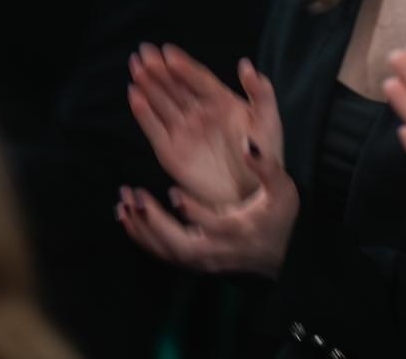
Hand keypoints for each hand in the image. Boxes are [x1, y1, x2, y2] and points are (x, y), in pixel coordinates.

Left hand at [116, 136, 298, 277]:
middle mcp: (217, 250)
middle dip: (155, 222)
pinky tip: (126, 217)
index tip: (173, 191)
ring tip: (123, 204)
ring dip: (142, 229)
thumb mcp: (282, 189)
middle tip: (135, 196)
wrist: (277, 257)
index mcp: (239, 230)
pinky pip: (162, 254)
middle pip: (181, 245)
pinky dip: (141, 237)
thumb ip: (266, 166)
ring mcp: (202, 260)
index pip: (214, 226)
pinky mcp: (191, 262)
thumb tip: (248, 144)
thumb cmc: (277, 217)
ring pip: (167, 252)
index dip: (192, 211)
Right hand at [128, 45, 282, 205]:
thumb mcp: (268, 120)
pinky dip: (143, 113)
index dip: (183, 65)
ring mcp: (183, 131)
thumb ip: (260, 92)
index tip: (168, 51)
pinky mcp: (171, 151)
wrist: (251, 193)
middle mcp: (198, 113)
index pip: (197, 78)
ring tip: (136, 67)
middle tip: (144, 51)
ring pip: (161, 102)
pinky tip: (134, 96)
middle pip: (175, 86)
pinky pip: (154, 129)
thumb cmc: (264, 156)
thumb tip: (246, 64)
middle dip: (159, 69)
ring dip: (148, 85)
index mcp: (220, 101)